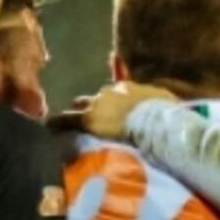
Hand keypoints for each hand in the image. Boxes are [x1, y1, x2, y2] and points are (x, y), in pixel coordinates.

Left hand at [49, 81, 176, 140]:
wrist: (158, 122)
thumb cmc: (168, 117)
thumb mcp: (167, 107)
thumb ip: (162, 108)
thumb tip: (170, 113)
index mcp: (130, 89)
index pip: (113, 96)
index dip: (109, 107)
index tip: (110, 116)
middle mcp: (111, 92)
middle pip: (93, 99)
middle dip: (89, 109)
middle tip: (88, 122)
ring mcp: (98, 104)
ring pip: (78, 108)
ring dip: (75, 117)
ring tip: (68, 129)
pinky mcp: (88, 119)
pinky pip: (66, 120)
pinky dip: (57, 124)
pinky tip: (49, 128)